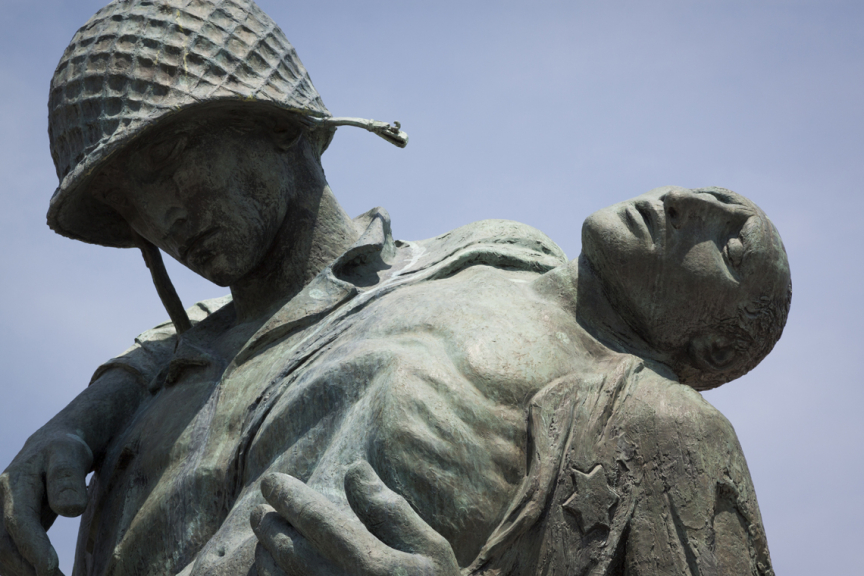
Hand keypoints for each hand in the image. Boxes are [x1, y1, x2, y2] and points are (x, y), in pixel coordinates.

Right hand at [0, 429, 93, 575]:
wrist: (54, 446)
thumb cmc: (65, 449)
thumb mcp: (71, 454)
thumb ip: (68, 479)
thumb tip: (70, 510)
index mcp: (14, 483)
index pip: (18, 521)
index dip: (32, 547)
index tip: (50, 568)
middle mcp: (0, 503)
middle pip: (4, 545)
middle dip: (28, 569)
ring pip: (1, 555)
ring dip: (23, 572)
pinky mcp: (7, 528)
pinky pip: (7, 554)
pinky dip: (22, 569)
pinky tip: (43, 575)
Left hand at [251, 462, 460, 575]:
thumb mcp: (429, 548)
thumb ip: (389, 510)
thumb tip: (353, 468)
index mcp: (373, 565)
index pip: (319, 521)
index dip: (291, 497)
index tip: (272, 481)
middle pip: (293, 552)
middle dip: (270, 526)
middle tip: (258, 511)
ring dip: (266, 556)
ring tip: (262, 540)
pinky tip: (269, 572)